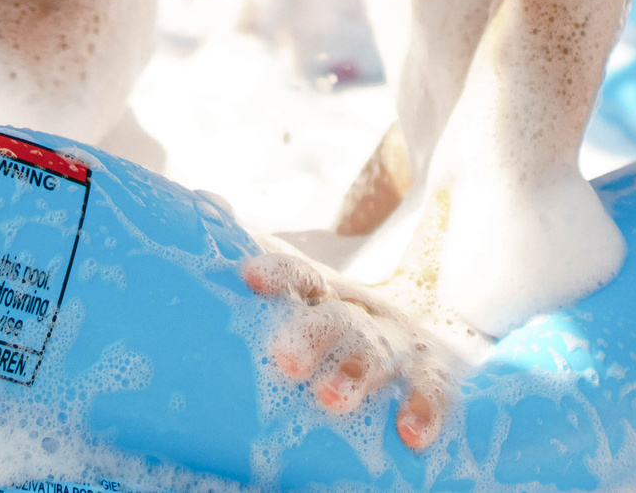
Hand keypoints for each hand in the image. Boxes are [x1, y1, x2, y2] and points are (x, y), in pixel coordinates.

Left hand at [242, 250, 454, 450]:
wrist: (420, 347)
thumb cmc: (334, 330)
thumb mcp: (298, 304)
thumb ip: (254, 275)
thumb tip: (204, 201)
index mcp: (322, 295)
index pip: (298, 275)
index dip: (277, 272)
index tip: (249, 280)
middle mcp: (359, 312)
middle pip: (335, 316)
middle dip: (312, 336)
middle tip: (285, 362)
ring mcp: (397, 343)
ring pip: (377, 352)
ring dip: (356, 373)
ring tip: (331, 399)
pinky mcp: (431, 373)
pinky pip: (431, 389)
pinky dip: (423, 408)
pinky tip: (408, 433)